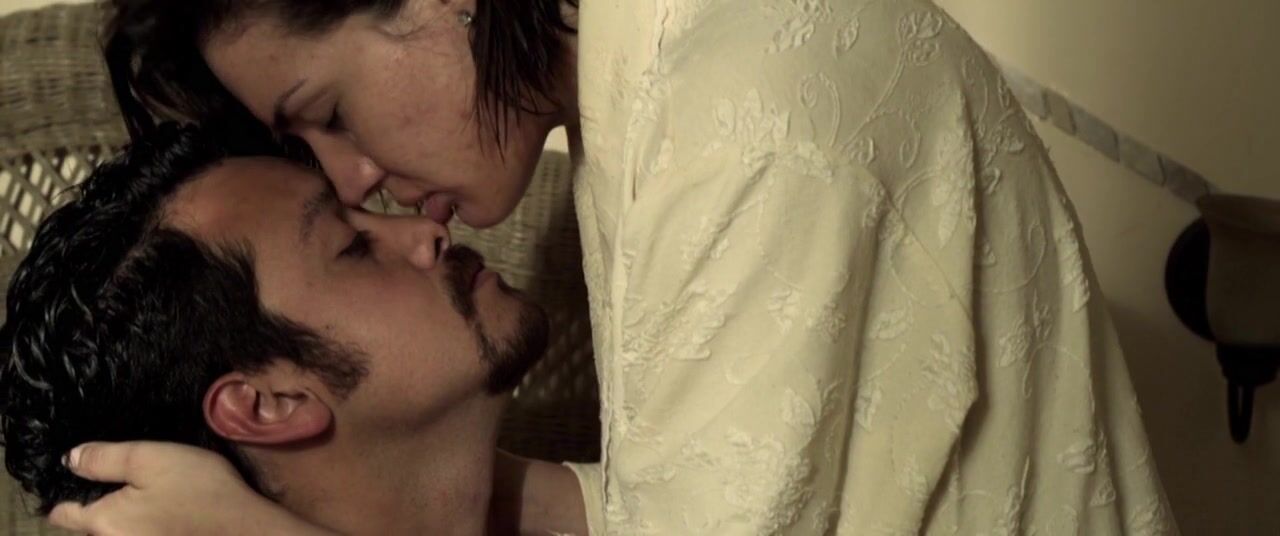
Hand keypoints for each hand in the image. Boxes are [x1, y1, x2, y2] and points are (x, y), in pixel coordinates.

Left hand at [49, 441, 333, 535]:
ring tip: (152, 500)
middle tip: (129, 485)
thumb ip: (105, 458)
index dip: (68, 491)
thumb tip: (69, 460)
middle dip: (101, 507)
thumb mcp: (152, 459)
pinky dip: (146, 528)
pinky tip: (168, 517)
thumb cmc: (200, 491)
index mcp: (102, 522)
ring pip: (117, 533)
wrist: (246, 530)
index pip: (61, 513)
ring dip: (128, 520)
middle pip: (91, 527)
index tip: (85, 478)